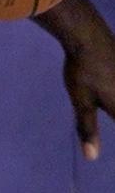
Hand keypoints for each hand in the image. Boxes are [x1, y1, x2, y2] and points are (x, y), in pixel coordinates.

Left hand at [64, 25, 114, 160]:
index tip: (104, 133)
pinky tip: (111, 94)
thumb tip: (91, 157)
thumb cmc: (82, 71)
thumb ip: (87, 129)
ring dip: (114, 106)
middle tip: (107, 110)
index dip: (109, 125)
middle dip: (114, 111)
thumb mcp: (81, 102)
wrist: (87, 35)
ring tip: (108, 105)